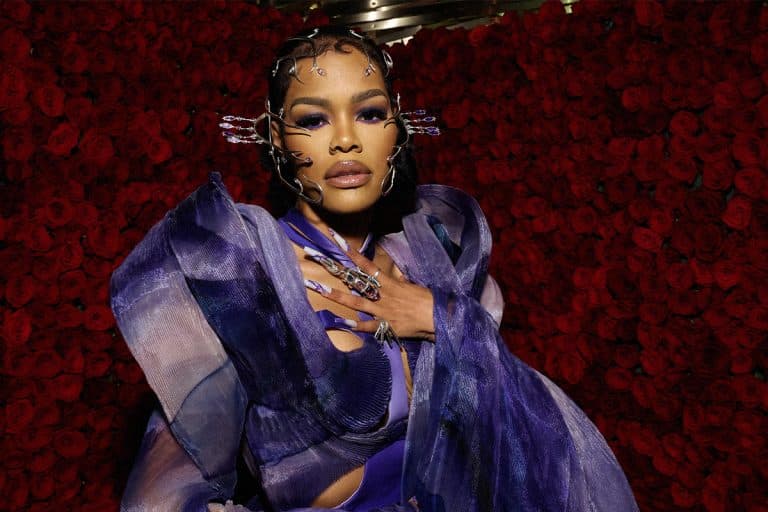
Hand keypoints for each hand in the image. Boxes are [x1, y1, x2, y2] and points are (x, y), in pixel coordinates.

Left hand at [304, 242, 434, 341]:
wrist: (438, 317)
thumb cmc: (428, 299)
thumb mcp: (413, 285)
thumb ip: (400, 281)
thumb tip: (395, 274)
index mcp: (390, 283)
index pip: (367, 265)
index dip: (351, 253)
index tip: (336, 241)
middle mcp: (382, 295)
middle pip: (356, 282)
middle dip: (338, 272)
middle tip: (320, 260)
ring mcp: (382, 311)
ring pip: (356, 302)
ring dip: (337, 296)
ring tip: (321, 289)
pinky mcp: (385, 326)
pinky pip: (367, 326)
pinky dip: (355, 325)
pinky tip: (340, 323)